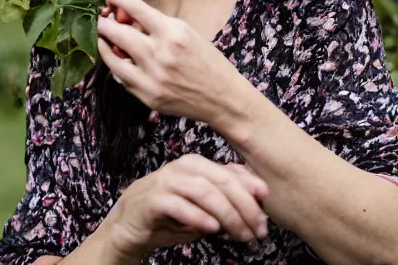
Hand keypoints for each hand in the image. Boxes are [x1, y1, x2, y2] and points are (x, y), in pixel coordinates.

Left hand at [96, 0, 249, 126]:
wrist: (223, 97)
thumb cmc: (208, 61)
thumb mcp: (188, 33)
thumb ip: (158, 26)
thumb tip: (128, 17)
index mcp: (173, 32)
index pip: (134, 7)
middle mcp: (160, 54)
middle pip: (116, 32)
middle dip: (105, 22)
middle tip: (104, 19)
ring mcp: (151, 78)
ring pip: (112, 57)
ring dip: (104, 44)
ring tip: (104, 38)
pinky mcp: (147, 96)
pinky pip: (121, 77)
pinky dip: (118, 66)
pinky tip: (120, 60)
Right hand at [106, 154, 269, 259]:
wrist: (129, 224)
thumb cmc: (170, 214)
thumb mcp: (201, 205)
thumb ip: (223, 197)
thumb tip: (257, 203)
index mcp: (199, 164)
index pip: (232, 173)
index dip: (252, 192)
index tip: (268, 212)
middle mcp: (185, 166)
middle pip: (223, 182)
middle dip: (245, 207)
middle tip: (258, 230)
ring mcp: (169, 180)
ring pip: (206, 192)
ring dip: (228, 215)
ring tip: (241, 234)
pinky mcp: (154, 199)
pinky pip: (181, 206)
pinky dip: (199, 217)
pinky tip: (213, 228)